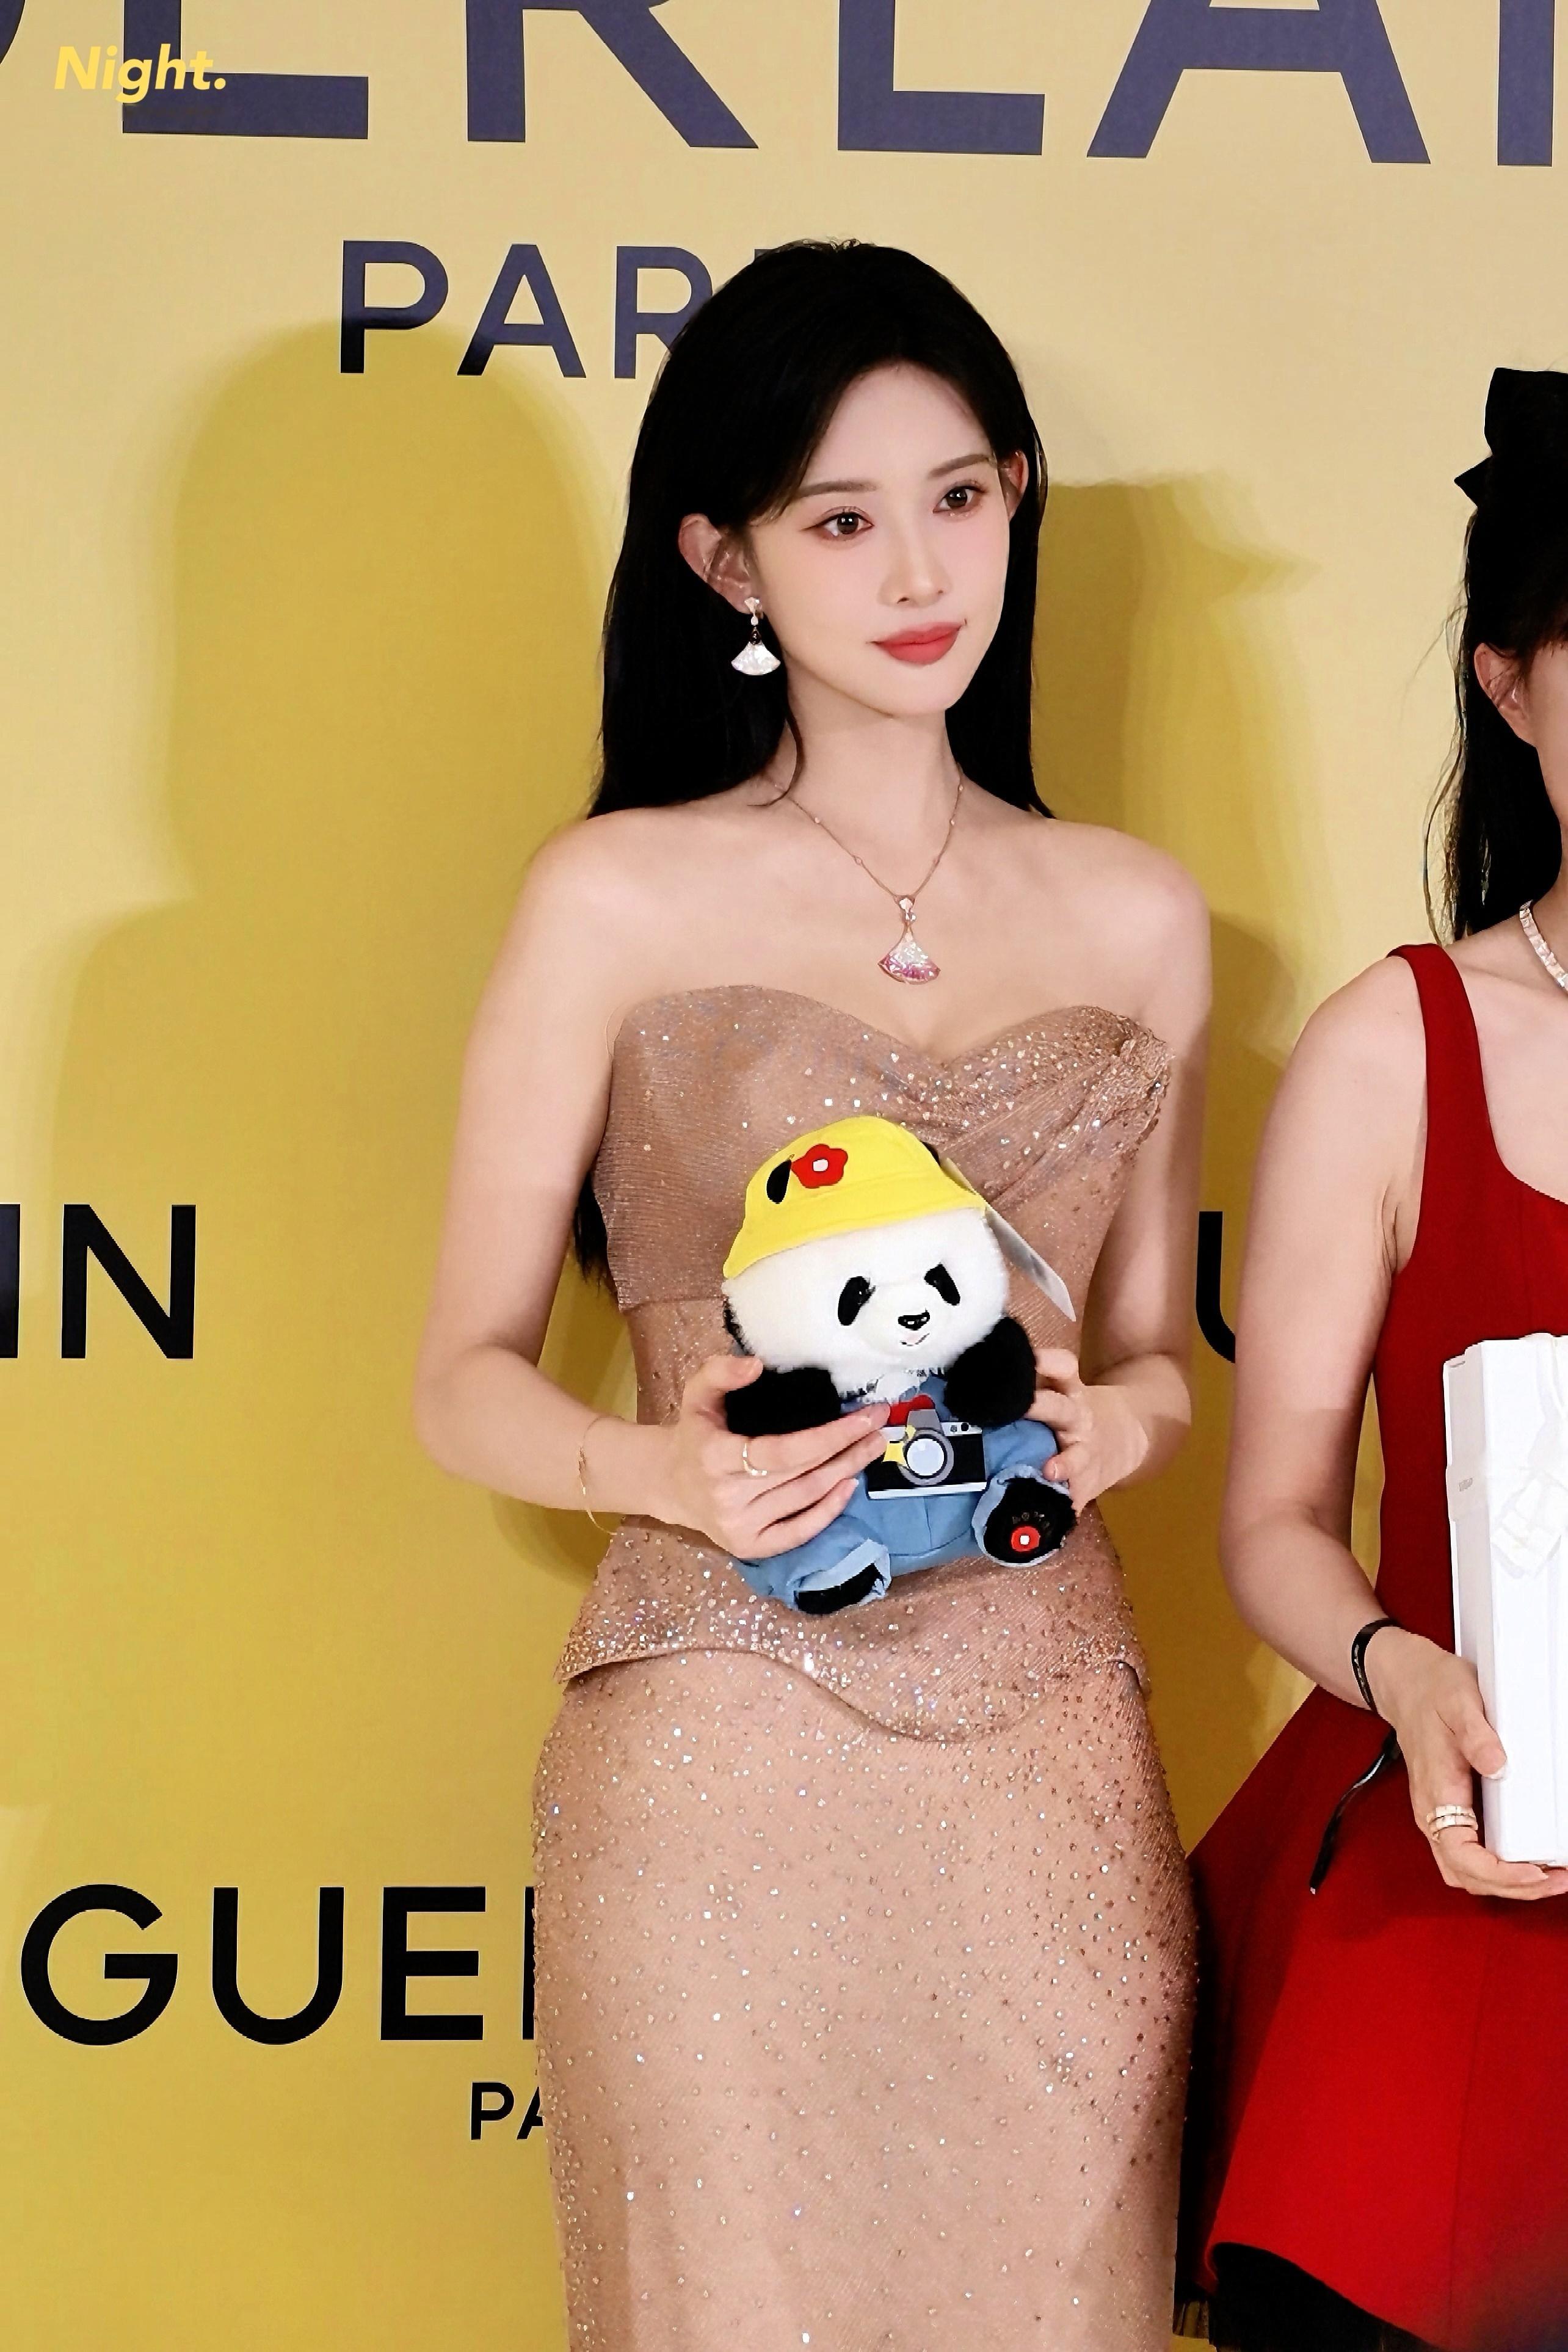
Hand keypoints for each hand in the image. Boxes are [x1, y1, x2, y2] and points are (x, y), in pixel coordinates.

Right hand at [652, 1355, 889, 1559]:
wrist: (669, 1483)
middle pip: (804, 1474)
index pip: (784, 1451)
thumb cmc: (694, 1434)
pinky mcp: (750, 1547)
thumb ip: (721, 1372)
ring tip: (871, 1447)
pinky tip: (849, 1485)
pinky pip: (799, 1532)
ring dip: (847, 1472)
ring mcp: (741, 1527)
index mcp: (716, 1457)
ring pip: (807, 1499)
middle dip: (849, 1449)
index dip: (830, 1436)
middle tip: (880, 1425)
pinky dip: (829, 1511)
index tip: (865, 1416)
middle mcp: (729, 1498)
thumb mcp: (697, 1394)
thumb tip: (756, 1364)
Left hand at [1026, 1349, 1149, 1510]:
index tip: (1025, 1358)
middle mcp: (1076, 1418)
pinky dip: (1064, 1507)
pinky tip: (1047, 1523)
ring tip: (1050, 1471)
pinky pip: (1076, 1498)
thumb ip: (1027, 1385)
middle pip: (1058, 1408)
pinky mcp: (1088, 1484)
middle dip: (1037, 1407)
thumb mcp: (1061, 1389)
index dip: (1044, 1361)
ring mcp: (1084, 1452)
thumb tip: (969, 1380)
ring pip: (1075, 1456)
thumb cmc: (1071, 1412)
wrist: (1123, 1437)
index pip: (1061, 1367)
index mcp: (1068, 1391)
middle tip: (1014, 1407)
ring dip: (1064, 1464)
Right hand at [1364, 1628, 1567, 1900]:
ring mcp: (1442, 1813)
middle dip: (1512, 1888)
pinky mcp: (1452, 1809)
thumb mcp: (1457, 1700)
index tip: (1534, 1871)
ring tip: (1548, 1877)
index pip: (1460, 1855)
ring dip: (1508, 1884)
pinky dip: (1501, 1868)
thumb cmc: (1428, 1690)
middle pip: (1466, 1875)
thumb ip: (1476, 1734)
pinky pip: (1472, 1855)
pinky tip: (1528, 1858)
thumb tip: (1498, 1764)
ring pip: (1468, 1871)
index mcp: (1435, 1791)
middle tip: (1555, 1880)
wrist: (1405, 1680)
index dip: (1499, 1874)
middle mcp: (1434, 1811)